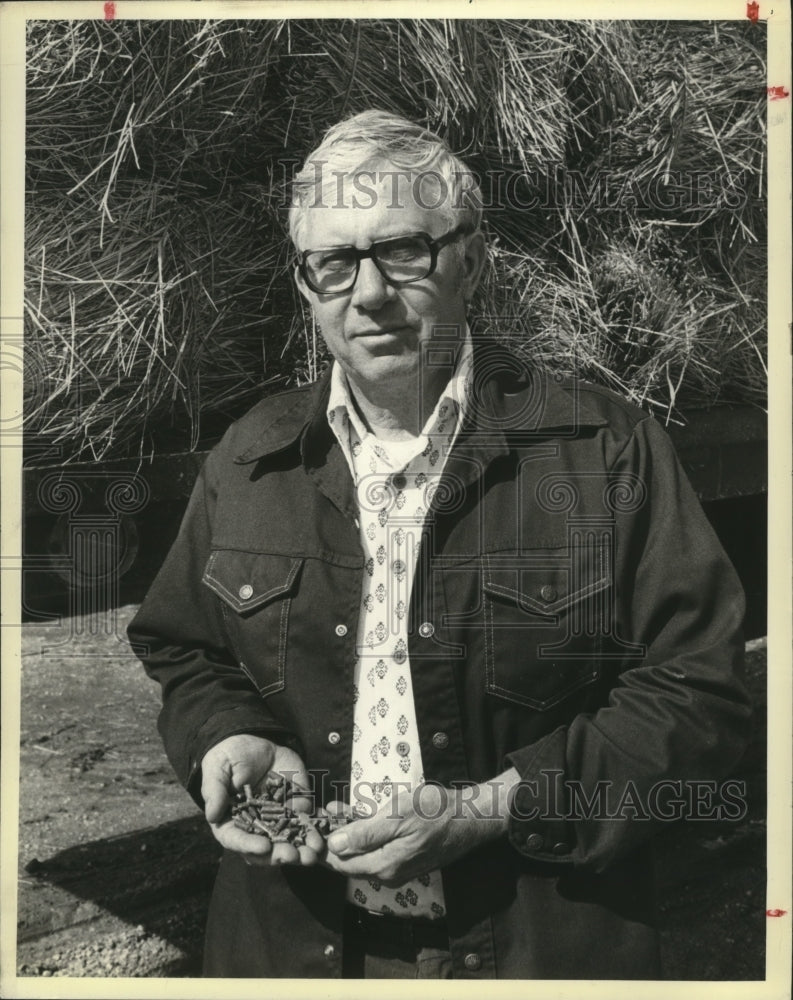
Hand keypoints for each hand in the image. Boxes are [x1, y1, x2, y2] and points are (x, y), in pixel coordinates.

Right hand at [201, 734, 317, 866]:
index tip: (263, 847)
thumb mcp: (217, 769)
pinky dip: (313, 831)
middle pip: (264, 848)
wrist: (253, 743)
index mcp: (230, 822)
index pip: (236, 839)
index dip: (248, 845)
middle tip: (293, 856)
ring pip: (287, 841)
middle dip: (279, 854)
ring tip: (311, 855)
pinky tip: (321, 836)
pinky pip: (305, 823)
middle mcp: (254, 827)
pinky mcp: (294, 808)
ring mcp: (276, 820)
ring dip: (300, 850)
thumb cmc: (228, 757)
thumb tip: (212, 814)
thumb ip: (215, 790)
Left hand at [323, 777, 513, 885]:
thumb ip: (365, 833)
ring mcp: (396, 869)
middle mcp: (387, 874)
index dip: (322, 845)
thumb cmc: (436, 812)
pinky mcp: (404, 860)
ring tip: (335, 810)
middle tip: (320, 814)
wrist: (469, 818)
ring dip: (346, 834)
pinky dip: (363, 835)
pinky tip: (358, 816)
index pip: (339, 863)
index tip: (310, 825)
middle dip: (331, 838)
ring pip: (361, 855)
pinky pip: (375, 851)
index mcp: (383, 866)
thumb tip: (334, 846)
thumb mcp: (398, 814)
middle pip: (347, 861)